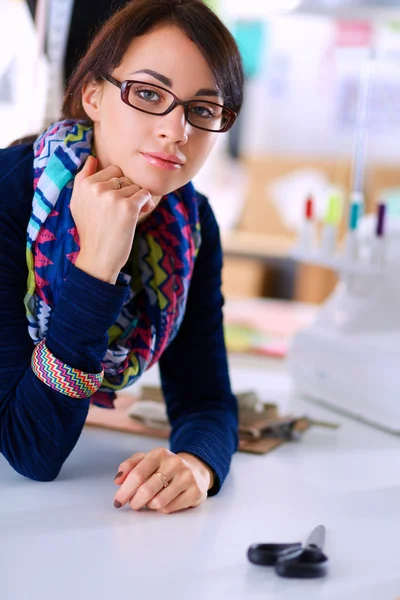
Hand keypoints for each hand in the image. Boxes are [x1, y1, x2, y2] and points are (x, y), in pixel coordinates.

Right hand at [71, 156, 153, 283]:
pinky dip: (146, 204)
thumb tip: (92, 158)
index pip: (112, 170)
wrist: (98, 258)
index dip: (118, 185)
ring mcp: (112, 196)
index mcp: (84, 184)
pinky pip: (145, 194)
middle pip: (125, 176)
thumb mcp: (78, 204)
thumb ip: (83, 179)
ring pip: (136, 186)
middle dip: (128, 190)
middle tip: (123, 209)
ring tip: (129, 215)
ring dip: (138, 198)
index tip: (115, 201)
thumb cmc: (90, 231)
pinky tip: (139, 215)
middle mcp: (97, 187)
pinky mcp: (128, 207)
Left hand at [113, 448, 214, 513]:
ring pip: (158, 502)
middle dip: (135, 501)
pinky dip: (162, 508)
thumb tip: (118, 480)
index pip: (137, 474)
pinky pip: (169, 508)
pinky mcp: (195, 491)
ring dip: (149, 505)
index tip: (117, 501)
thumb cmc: (165, 468)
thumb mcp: (147, 460)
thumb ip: (130, 466)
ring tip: (150, 500)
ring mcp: (187, 477)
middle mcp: (174, 463)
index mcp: (160, 453)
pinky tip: (164, 501)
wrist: (195, 470)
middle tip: (133, 504)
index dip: (125, 490)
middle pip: (147, 490)